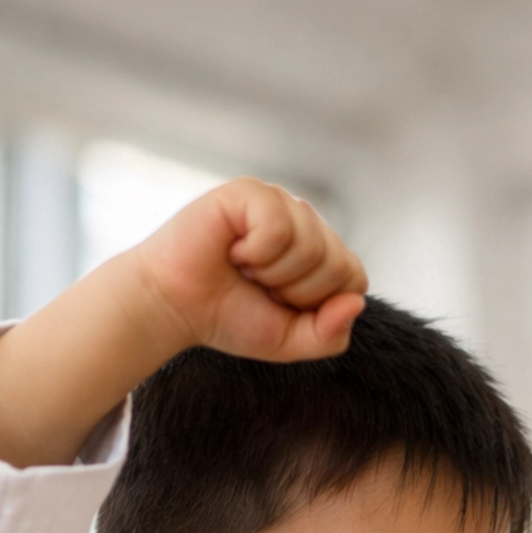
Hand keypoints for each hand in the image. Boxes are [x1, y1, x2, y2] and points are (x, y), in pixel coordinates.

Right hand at [130, 178, 367, 365]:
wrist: (175, 306)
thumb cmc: (230, 316)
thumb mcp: (290, 341)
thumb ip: (330, 335)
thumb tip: (355, 303)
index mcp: (321, 253)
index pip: (354, 280)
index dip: (317, 305)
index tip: (280, 303)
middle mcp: (306, 222)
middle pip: (338, 264)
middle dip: (296, 292)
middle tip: (259, 285)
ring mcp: (280, 203)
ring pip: (312, 248)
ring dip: (271, 273)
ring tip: (244, 266)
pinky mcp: (252, 191)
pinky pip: (279, 229)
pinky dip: (254, 253)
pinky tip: (233, 249)